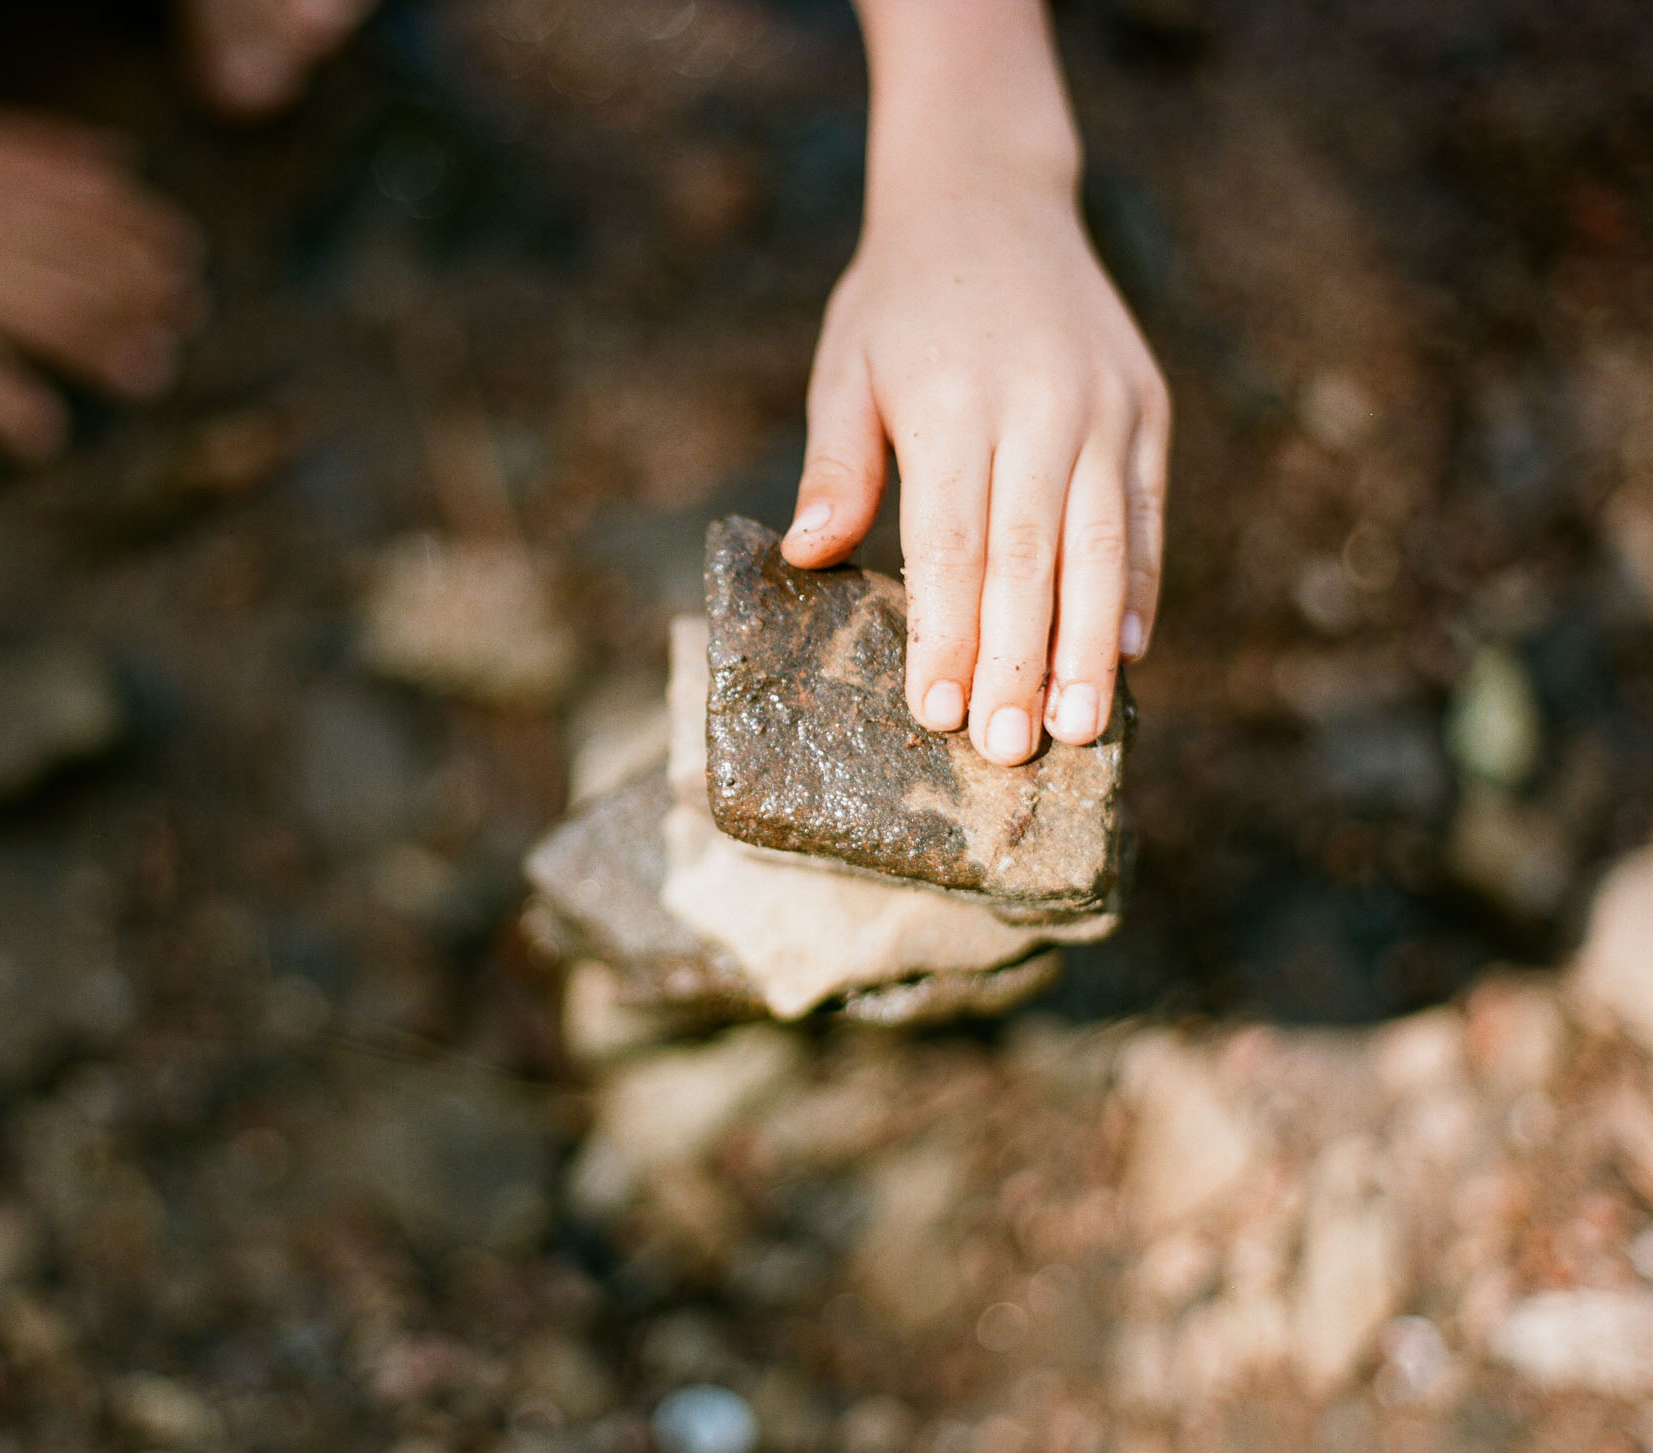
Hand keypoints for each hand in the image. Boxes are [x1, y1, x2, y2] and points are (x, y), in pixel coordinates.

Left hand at [782, 166, 1167, 764]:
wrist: (991, 197)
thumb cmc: (899, 302)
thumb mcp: (845, 367)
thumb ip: (836, 464)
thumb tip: (810, 557)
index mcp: (953, 401)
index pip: (951, 543)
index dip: (947, 633)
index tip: (936, 715)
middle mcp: (1041, 406)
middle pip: (1032, 559)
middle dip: (1019, 663)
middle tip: (1007, 752)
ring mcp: (1106, 406)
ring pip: (1102, 546)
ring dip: (1090, 647)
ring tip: (1079, 730)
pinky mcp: (1146, 407)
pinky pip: (1145, 513)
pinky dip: (1139, 586)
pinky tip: (1130, 654)